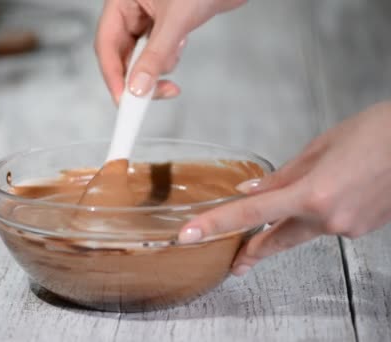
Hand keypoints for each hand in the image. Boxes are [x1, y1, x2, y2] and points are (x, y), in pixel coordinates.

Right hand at [95, 0, 245, 103]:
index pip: (106, 45)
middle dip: (138, 77)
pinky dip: (168, 58)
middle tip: (150, 96)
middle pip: (121, 55)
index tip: (124, 101)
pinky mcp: (164, 25)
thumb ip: (156, 55)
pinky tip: (181, 43)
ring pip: (140, 57)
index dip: (113, 76)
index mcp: (121, 1)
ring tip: (176, 50)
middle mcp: (130, 10)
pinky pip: (157, 53)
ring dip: (157, 65)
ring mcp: (147, 18)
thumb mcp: (176, 20)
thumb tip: (139, 87)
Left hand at [178, 102, 390, 275]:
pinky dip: (321, 212)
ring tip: (309, 192)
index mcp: (313, 193)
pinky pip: (330, 224)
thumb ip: (282, 176)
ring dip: (295, 219)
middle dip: (256, 251)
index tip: (191, 235)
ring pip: (307, 229)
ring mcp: (349, 227)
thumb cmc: (377, 132)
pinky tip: (333, 192)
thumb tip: (251, 193)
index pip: (252, 214)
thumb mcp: (320, 147)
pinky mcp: (364, 229)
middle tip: (237, 263)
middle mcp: (330, 218)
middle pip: (280, 238)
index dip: (218, 224)